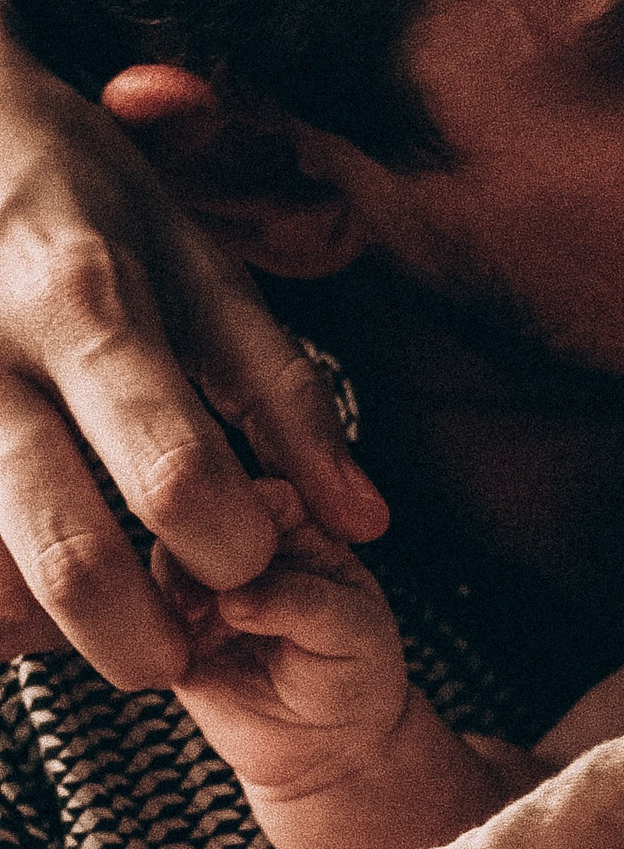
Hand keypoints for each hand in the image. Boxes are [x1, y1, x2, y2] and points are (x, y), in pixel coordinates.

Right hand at [0, 21, 385, 682]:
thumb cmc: (80, 196)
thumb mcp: (197, 264)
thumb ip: (285, 397)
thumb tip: (365, 523)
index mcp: (86, 304)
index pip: (175, 476)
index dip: (229, 552)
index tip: (245, 560)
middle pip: (67, 556)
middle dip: (140, 640)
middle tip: (174, 651)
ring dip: (50, 627)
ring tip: (95, 609)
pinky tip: (28, 577)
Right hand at [160, 505, 409, 799]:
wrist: (324, 744)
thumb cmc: (352, 672)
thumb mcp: (354, 633)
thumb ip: (304, 603)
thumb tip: (234, 599)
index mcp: (290, 520)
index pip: (261, 486)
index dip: (254, 506)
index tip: (261, 547)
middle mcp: (232, 537)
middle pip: (194, 504)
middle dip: (202, 539)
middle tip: (226, 588)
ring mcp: (190, 578)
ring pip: (158, 554)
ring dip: (174, 584)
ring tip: (201, 619)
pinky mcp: (158, 623)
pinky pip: (134, 610)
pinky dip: (148, 623)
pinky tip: (180, 646)